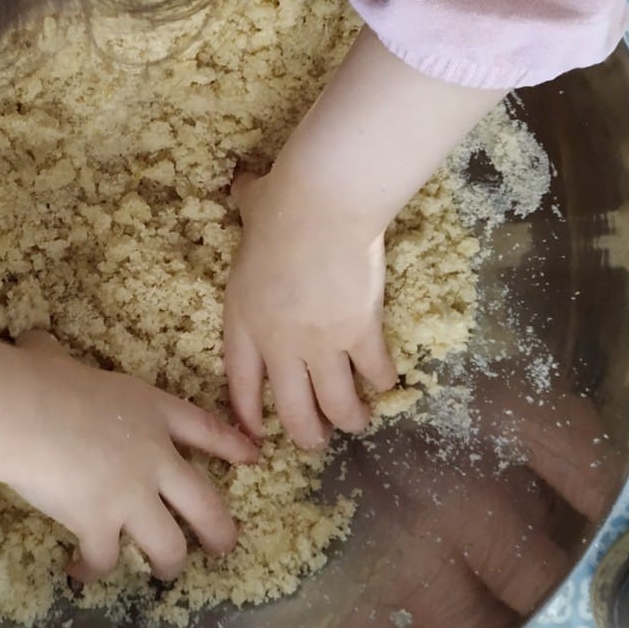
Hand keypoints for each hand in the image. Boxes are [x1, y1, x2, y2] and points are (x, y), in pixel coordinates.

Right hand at [1, 331, 258, 582]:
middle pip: (206, 504)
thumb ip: (54, 355)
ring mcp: (132, 496)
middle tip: (222, 545)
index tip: (253, 456)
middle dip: (219, 531)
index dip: (231, 444)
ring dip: (169, 563)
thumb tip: (33, 343)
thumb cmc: (42, 378)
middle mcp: (154, 458)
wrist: (25, 411)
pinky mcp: (101, 524)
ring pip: (170, 545)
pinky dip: (94, 568)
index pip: (204, 428)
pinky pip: (105, 558)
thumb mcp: (59, 359)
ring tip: (164, 572)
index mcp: (151, 410)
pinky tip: (80, 570)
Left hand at [224, 168, 397, 447]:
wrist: (321, 208)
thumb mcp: (248, 210)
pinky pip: (374, 371)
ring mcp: (321, 344)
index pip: (240, 382)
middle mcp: (279, 344)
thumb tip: (241, 185)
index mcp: (243, 319)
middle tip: (314, 443)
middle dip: (305, 434)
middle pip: (292, 409)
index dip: (247, 414)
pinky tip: (388, 382)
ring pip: (336, 404)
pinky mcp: (360, 334)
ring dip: (348, 418)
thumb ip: (245, 206)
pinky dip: (383, 381)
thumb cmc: (280, 204)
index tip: (254, 435)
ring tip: (355, 423)